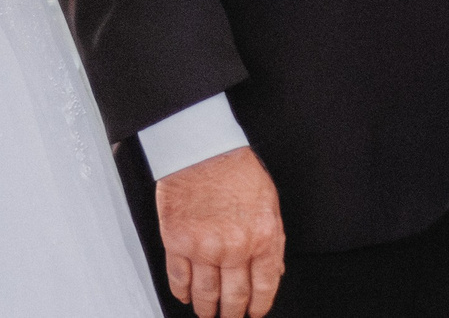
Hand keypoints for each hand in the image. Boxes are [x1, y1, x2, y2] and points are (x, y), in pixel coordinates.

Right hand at [156, 147, 284, 317]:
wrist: (201, 148)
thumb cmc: (235, 170)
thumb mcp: (269, 205)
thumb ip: (272, 242)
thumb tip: (271, 272)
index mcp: (263, 239)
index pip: (264, 288)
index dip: (258, 307)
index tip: (253, 313)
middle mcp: (234, 248)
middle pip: (234, 296)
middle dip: (232, 312)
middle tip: (229, 317)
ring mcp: (204, 246)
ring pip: (206, 292)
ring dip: (206, 308)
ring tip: (206, 312)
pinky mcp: (177, 239)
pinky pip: (178, 276)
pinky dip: (181, 291)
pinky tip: (185, 295)